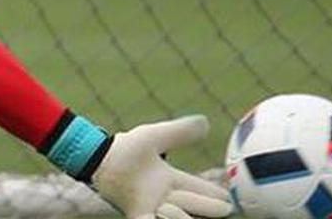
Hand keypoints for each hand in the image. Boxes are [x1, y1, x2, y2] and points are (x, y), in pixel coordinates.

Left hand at [92, 115, 232, 218]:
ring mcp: (153, 209)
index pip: (202, 190)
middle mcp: (165, 198)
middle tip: (225, 209)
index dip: (217, 196)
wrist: (98, 157)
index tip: (232, 200)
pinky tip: (165, 218)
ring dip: (182, 216)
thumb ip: (180, 131)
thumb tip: (206, 122)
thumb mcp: (155, 137)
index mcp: (171, 181)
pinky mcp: (138, 215)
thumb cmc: (124, 148)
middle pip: (197, 207)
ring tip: (174, 206)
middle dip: (210, 208)